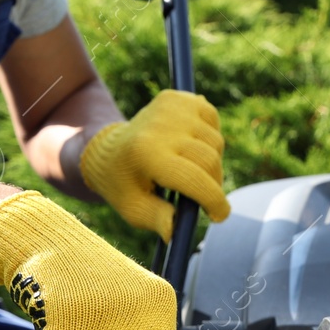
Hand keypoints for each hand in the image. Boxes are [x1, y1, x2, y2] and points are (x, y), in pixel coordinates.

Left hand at [79, 90, 228, 240]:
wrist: (109, 149)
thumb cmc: (124, 185)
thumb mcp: (134, 209)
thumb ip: (157, 220)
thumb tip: (176, 232)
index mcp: (147, 155)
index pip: (195, 179)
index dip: (214, 201)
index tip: (220, 216)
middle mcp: (160, 127)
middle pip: (210, 161)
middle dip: (214, 185)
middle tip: (205, 198)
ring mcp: (171, 108)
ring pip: (215, 142)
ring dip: (211, 161)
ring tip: (190, 170)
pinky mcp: (178, 97)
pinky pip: (212, 119)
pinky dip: (208, 136)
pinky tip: (190, 146)